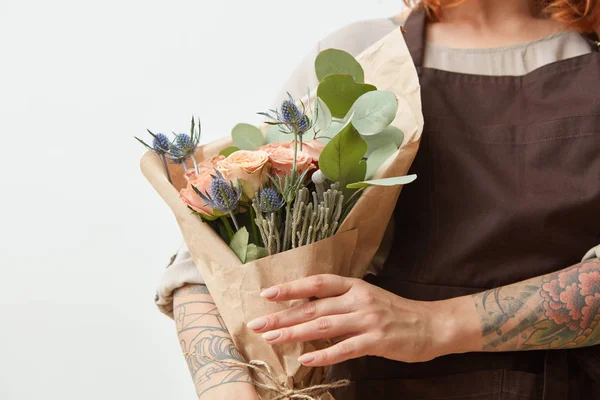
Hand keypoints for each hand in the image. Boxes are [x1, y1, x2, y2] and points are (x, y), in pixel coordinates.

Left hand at [246, 274, 459, 366]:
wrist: (432, 324)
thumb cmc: (395, 312)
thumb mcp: (367, 297)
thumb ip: (340, 301)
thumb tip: (308, 309)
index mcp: (354, 286)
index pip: (317, 283)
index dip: (291, 288)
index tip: (267, 294)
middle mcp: (358, 299)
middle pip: (313, 307)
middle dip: (282, 315)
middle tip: (257, 324)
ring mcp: (367, 319)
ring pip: (324, 326)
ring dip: (295, 333)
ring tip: (272, 339)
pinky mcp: (376, 340)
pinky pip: (345, 349)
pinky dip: (324, 355)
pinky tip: (306, 360)